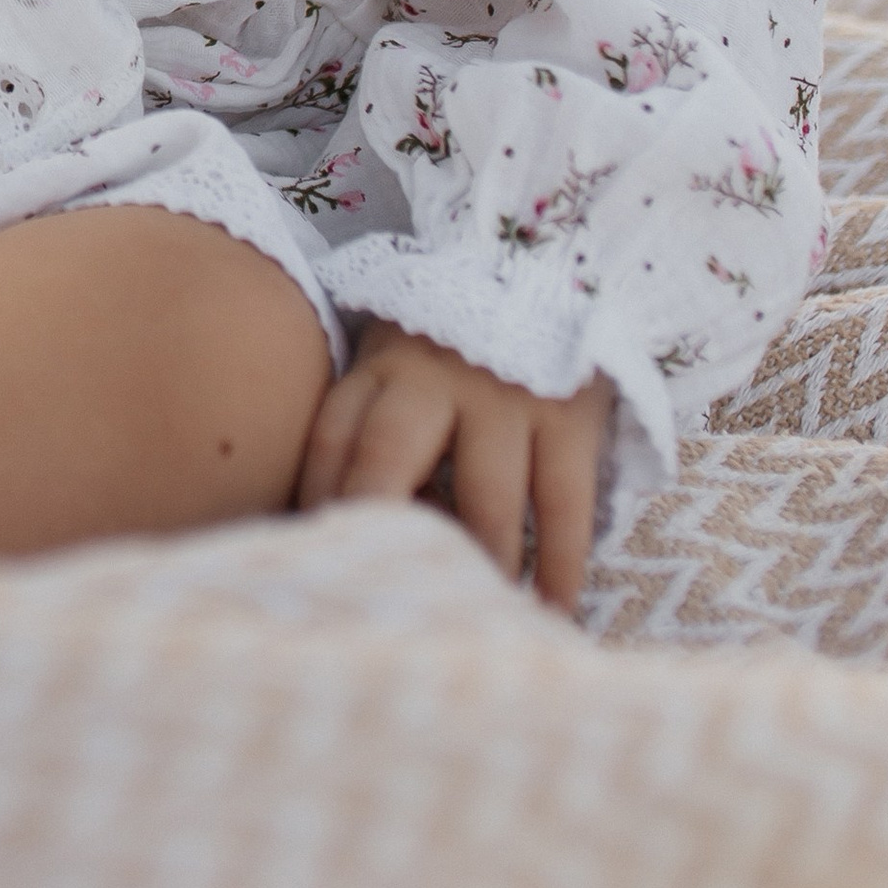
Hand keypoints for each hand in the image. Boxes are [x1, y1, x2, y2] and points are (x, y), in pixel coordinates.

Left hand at [298, 324, 612, 610]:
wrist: (554, 272)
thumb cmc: (456, 348)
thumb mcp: (402, 360)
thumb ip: (373, 424)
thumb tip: (335, 525)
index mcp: (382, 365)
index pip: (331, 436)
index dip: (316, 501)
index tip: (318, 560)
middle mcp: (434, 376)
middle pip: (387, 455)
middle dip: (377, 526)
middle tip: (382, 594)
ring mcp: (505, 394)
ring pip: (484, 496)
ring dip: (480, 563)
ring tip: (479, 615)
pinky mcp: (571, 413)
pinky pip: (563, 503)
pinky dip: (559, 563)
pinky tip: (552, 607)